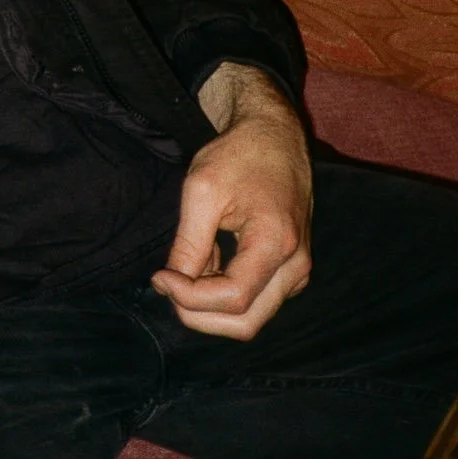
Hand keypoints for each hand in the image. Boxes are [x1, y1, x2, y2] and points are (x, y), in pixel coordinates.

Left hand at [151, 62, 312, 339]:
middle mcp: (296, 266)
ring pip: (251, 318)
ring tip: (187, 267)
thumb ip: (188, 244)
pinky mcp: (291, 270)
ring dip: (211, 306)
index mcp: (276, 243)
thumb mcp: (202, 190)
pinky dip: (226, 295)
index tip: (160, 276)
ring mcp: (297, 270)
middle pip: (245, 322)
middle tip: (167, 286)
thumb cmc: (238, 155)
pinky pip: (258, 300)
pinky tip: (209, 262)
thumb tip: (169, 288)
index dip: (189, 298)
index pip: (233, 298)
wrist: (274, 136)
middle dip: (199, 314)